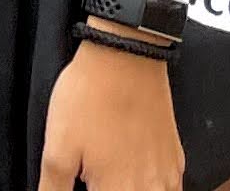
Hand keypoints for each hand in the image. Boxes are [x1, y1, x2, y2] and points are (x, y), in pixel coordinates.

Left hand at [37, 36, 182, 190]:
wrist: (126, 53)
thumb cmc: (90, 97)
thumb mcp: (58, 147)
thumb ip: (54, 190)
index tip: (82, 185)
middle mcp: (150, 189)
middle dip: (107, 190)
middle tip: (92, 182)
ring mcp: (168, 175)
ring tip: (110, 178)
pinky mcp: (176, 156)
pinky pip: (170, 188)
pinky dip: (154, 189)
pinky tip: (135, 177)